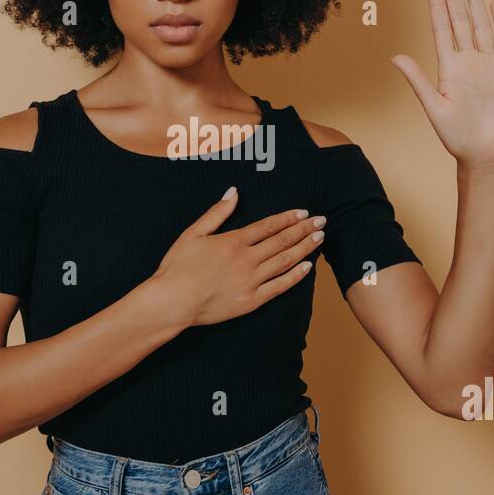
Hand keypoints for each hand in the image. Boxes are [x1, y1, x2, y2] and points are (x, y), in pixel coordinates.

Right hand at [151, 189, 325, 327]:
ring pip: (285, 261)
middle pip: (282, 241)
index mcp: (233, 241)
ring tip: (319, 238)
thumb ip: (216, 213)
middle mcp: (246, 259)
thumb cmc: (178, 267)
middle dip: (304, 229)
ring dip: (304, 248)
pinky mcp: (251, 301)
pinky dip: (295, 276)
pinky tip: (308, 266)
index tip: (303, 213)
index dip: (288, 218)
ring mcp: (251, 281)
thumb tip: (234, 192)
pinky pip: (279, 286)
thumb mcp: (193, 233)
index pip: (268, 226)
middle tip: (322, 221)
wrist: (171, 302)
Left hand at [391, 0, 493, 170]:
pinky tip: (493, 5)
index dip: (437, 4)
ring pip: (481, 25)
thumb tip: (395, 57)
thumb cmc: (458, 138)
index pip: (442, 28)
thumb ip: (418, 80)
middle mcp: (469, 62)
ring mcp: (490, 65)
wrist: (486, 155)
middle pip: (460, 19)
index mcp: (450, 68)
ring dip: (474, 1)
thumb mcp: (434, 108)